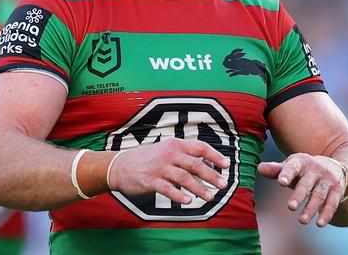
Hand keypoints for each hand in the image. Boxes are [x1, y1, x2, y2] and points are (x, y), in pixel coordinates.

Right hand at [108, 138, 229, 204]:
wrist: (120, 166)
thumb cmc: (148, 159)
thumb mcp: (167, 151)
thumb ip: (186, 157)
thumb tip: (209, 165)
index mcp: (175, 144)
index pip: (200, 147)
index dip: (215, 156)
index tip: (227, 165)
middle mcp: (169, 154)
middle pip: (195, 164)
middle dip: (211, 175)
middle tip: (222, 185)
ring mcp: (159, 167)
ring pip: (184, 178)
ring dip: (199, 188)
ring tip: (210, 197)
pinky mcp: (151, 181)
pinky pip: (168, 189)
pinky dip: (179, 195)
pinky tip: (189, 201)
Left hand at [258, 153, 345, 227]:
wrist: (334, 166)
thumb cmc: (304, 170)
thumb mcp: (291, 166)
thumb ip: (276, 170)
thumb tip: (259, 168)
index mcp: (301, 161)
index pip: (293, 167)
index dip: (287, 174)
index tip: (281, 182)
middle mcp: (315, 169)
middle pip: (306, 183)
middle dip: (299, 195)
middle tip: (290, 207)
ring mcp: (327, 179)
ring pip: (319, 195)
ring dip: (311, 208)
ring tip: (302, 220)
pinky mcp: (337, 190)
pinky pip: (332, 202)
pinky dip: (327, 214)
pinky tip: (319, 224)